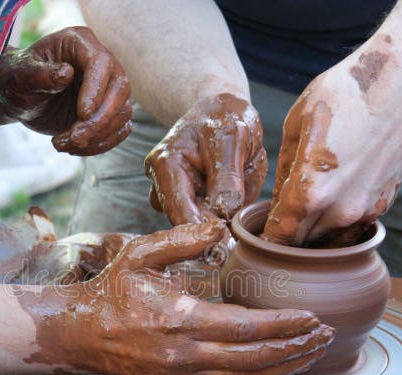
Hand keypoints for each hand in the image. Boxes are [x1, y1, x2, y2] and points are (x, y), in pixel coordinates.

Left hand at [0, 26, 131, 155]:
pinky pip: (119, 129)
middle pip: (120, 89)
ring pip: (122, 113)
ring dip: (96, 135)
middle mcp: (101, 63)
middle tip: (75, 138)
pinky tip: (73, 148)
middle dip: (100, 119)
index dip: (96, 89)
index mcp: (79, 43)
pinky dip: (100, 144)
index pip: (101, 62)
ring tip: (62, 144)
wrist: (19, 97)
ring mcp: (108, 88)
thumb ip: (40, 74)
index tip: (82, 114)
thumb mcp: (20, 76)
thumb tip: (66, 74)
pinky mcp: (109, 111)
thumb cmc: (17, 79)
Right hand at [38, 220, 333, 374]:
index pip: (247, 327)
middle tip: (326, 335)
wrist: (83, 334)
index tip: (313, 317)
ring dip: (285, 368)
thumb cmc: (113, 290)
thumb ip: (182, 239)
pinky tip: (280, 371)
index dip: (285, 325)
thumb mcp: (140, 253)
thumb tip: (221, 227)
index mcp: (181, 320)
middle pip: (256, 358)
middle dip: (296, 348)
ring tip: (313, 354)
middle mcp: (186, 356)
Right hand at [145, 94, 266, 224]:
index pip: (179, 212)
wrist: (223, 111)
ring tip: (240, 182)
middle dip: (214, 225)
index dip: (202, 230)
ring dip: (225, 216)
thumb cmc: (225, 117)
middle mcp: (162, 186)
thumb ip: (227, 177)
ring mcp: (174, 198)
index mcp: (164, 165)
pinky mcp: (191, 205)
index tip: (227, 236)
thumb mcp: (232, 137)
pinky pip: (213, 221)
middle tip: (239, 218)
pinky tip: (236, 190)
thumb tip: (225, 215)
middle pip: (186, 225)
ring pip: (202, 226)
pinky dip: (229, 213)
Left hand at [261, 36, 401, 245]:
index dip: (265, 239)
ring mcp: (367, 209)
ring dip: (315, 233)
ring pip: (331, 239)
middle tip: (275, 223)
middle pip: (303, 244)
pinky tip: (332, 196)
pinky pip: (354, 223)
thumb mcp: (297, 125)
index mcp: (312, 192)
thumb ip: (284, 172)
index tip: (257, 235)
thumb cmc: (346, 93)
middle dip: (288, 238)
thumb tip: (277, 202)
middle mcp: (341, 210)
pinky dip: (339, 219)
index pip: (279, 238)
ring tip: (302, 211)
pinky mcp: (386, 202)